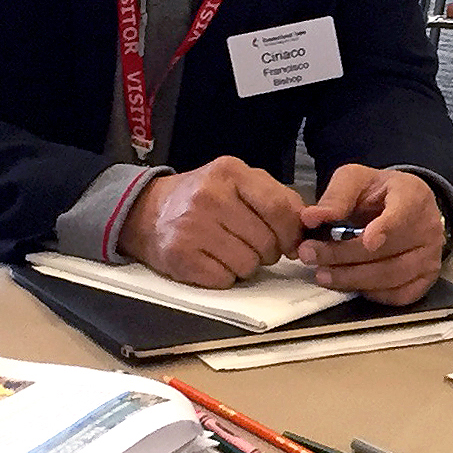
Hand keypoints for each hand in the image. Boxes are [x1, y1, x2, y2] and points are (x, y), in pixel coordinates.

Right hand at [118, 157, 304, 287]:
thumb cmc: (203, 198)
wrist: (147, 212)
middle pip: (267, 242)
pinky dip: (224, 276)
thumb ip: (276, 199)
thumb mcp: (239, 183)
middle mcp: (210, 197)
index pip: (280, 209)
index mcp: (231, 173)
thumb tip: (305, 230)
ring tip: (228, 249)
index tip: (291, 242)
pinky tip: (212, 260)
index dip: (292, 233)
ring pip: (248, 264)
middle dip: (267, 250)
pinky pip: (225, 279)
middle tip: (251, 243)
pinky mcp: (180, 256)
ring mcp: (192, 227)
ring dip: (246, 264)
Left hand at [296, 165, 445, 304]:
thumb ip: (336, 196)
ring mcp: (430, 257)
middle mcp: (428, 228)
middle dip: (344, 256)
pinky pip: (399, 295)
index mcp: (413, 196)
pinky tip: (348, 284)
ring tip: (322, 274)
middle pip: (388, 250)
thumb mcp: (356, 180)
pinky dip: (371, 293)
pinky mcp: (426, 280)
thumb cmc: (378, 193)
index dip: (386, 228)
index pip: (404, 213)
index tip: (368, 241)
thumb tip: (311, 218)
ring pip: (392, 276)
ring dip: (352, 278)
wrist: (405, 207)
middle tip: (310, 255)